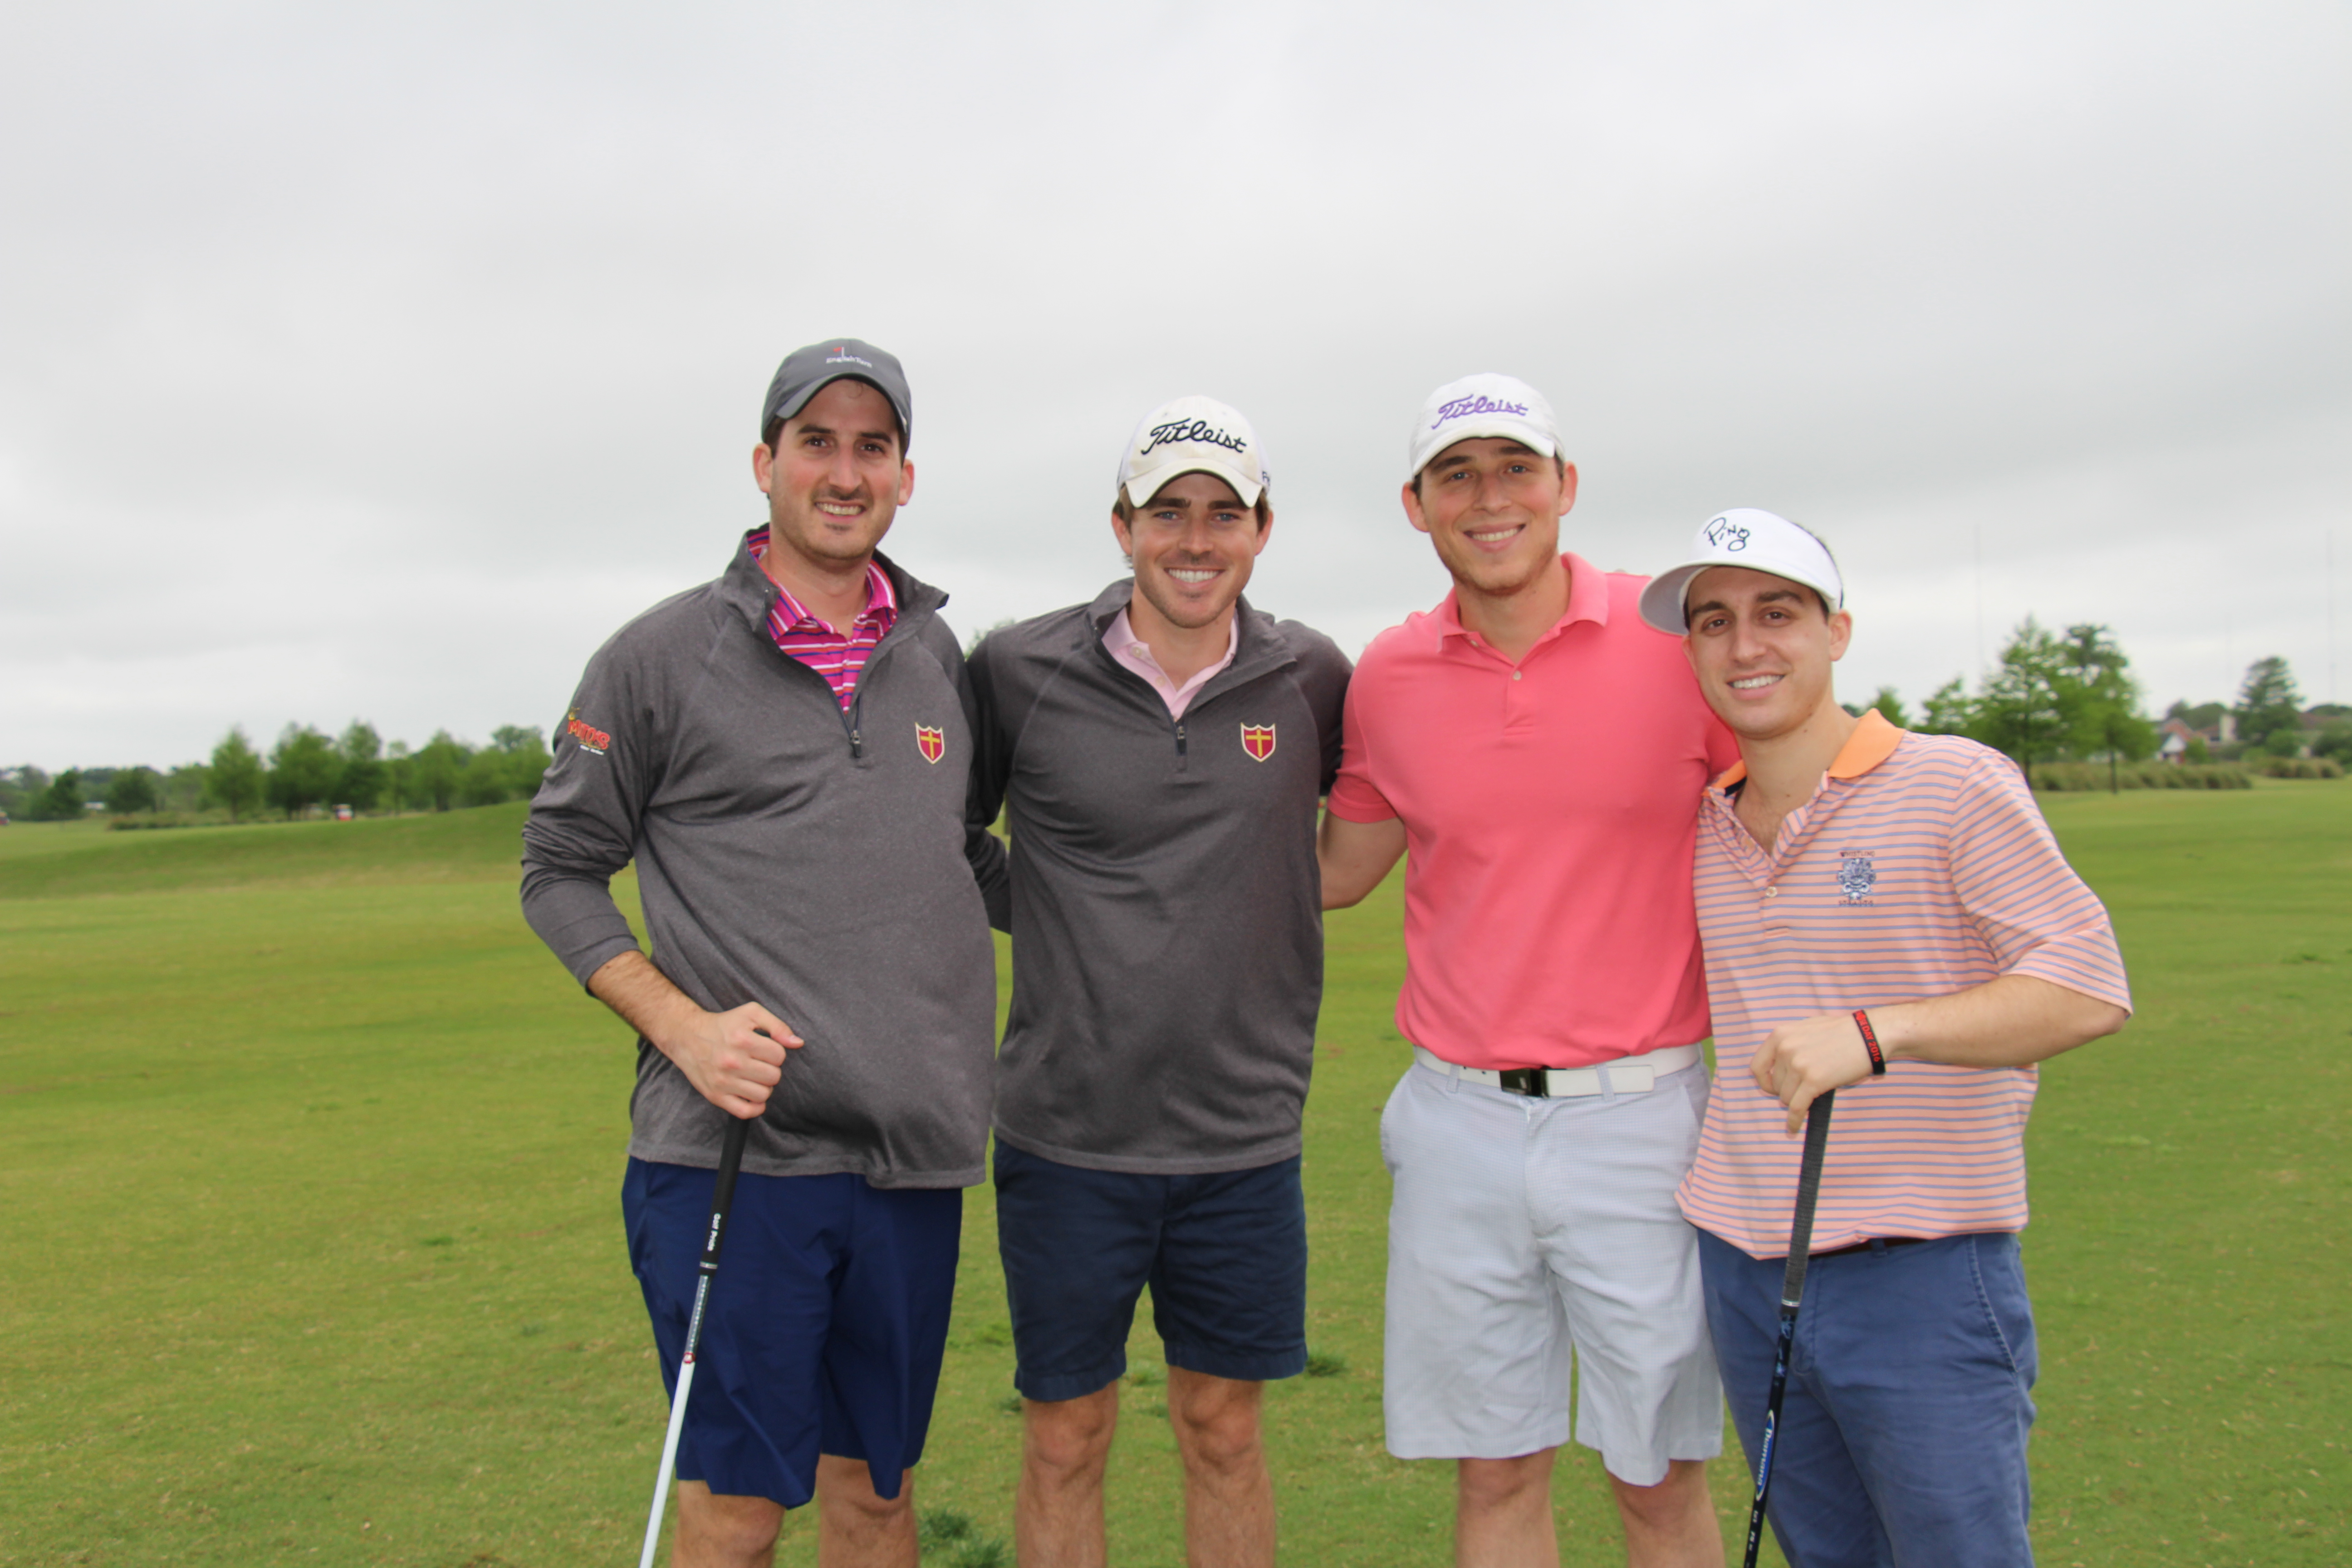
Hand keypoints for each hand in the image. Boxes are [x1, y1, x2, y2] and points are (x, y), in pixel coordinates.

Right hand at [653, 1001, 801, 1118]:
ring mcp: (723, 1081)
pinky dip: (755, 1107)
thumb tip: (797, 1043)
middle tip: (759, 1064)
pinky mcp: (716, 1096)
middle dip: (770, 1070)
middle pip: (773, 1076)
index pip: (779, 1056)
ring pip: (763, 1095)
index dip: (775, 1053)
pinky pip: (745, 1112)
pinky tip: (752, 1095)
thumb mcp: (751, 1013)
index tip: (764, 1050)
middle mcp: (732, 1062)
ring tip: (754, 1077)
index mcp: (743, 1040)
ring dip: (763, 1087)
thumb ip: (777, 1025)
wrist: (688, 1037)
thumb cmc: (724, 1024)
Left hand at [1750, 1011, 1873, 1134]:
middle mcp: (1785, 1049)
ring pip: (1786, 1098)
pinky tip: (1794, 1128)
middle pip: (1775, 1085)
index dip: (1764, 1082)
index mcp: (1780, 1035)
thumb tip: (1779, 1064)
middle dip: (1787, 1091)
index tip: (1773, 1089)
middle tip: (1804, 1090)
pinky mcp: (1814, 1081)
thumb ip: (1790, 1043)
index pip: (1757, 1066)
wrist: (1869, 1035)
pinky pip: (1797, 1108)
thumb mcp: (1806, 1028)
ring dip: (1796, 1102)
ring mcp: (1799, 1065)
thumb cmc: (1842, 1031)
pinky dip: (1794, 1121)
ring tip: (1810, 1097)